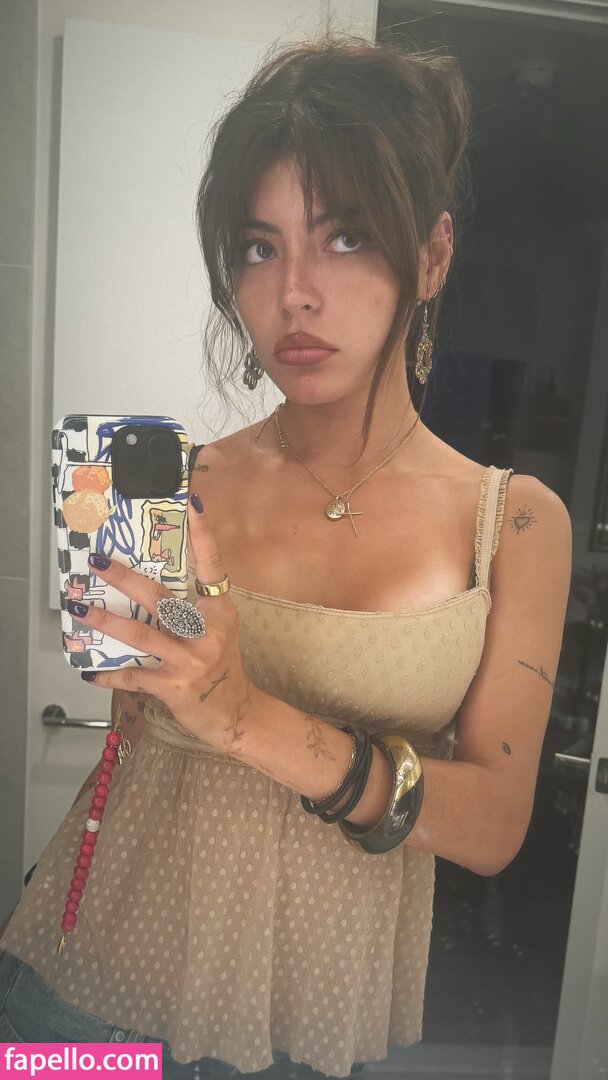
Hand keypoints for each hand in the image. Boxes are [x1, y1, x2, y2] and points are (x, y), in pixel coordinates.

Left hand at [69, 495, 260, 753]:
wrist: (236, 714)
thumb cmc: (221, 666)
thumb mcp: (216, 631)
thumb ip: (190, 609)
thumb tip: (145, 585)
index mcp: (220, 612)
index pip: (212, 566)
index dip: (201, 535)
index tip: (191, 503)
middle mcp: (208, 631)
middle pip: (161, 597)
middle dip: (124, 577)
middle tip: (97, 560)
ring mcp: (191, 659)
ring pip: (141, 634)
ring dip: (105, 620)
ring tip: (78, 610)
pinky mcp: (175, 686)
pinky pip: (134, 676)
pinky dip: (110, 674)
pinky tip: (90, 672)